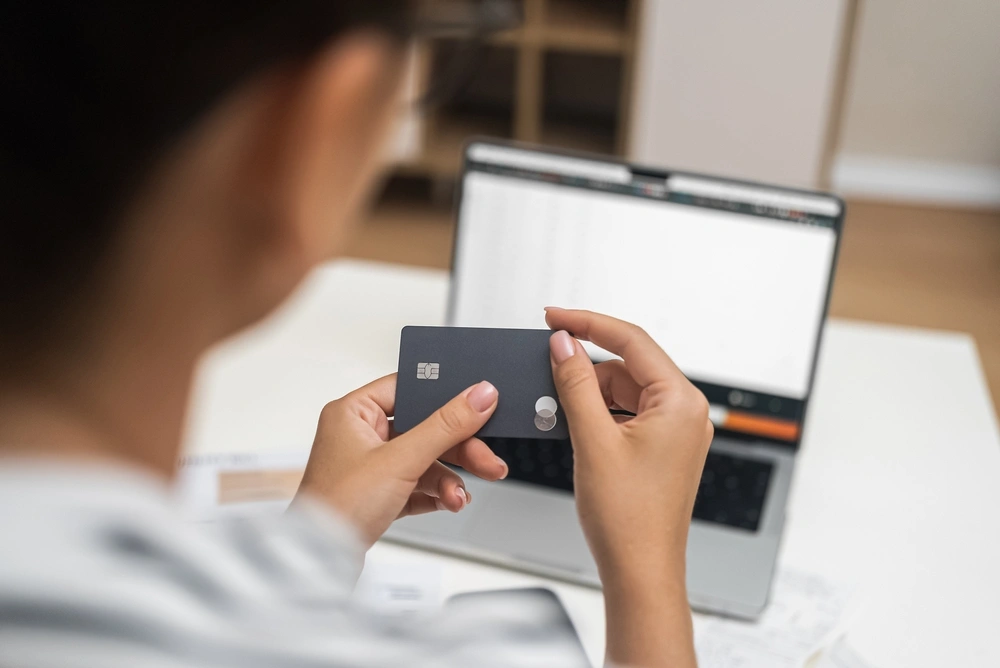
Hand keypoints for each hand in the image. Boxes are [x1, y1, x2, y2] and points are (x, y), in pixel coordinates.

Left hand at [294, 374, 506, 547]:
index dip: (444, 398)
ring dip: (448, 479)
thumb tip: (479, 394)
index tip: (478, 406)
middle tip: (487, 461)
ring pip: (424, 460)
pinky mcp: (378, 494)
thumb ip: (446, 425)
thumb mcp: (402, 459)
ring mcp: (369, 466)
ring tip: (460, 497)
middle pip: (425, 428)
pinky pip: (417, 485)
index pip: (409, 390)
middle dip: (459, 449)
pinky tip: (449, 503)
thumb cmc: (337, 507)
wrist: (318, 563)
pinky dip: (436, 494)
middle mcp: (360, 435)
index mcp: (354, 412)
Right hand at [545, 307, 711, 667]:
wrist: (641, 571)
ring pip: (625, 389)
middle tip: (546, 364)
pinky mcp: (663, 448)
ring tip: (557, 407)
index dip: (587, 322)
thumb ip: (575, 384)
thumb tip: (564, 344)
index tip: (554, 316)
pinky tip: (574, 422)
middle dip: (586, 365)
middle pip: (629, 364)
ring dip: (590, 392)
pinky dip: (600, 412)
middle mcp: (685, 412)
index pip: (631, 340)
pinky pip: (628, 412)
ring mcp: (676, 431)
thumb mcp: (592, 440)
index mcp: (680, 402)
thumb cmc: (628, 519)